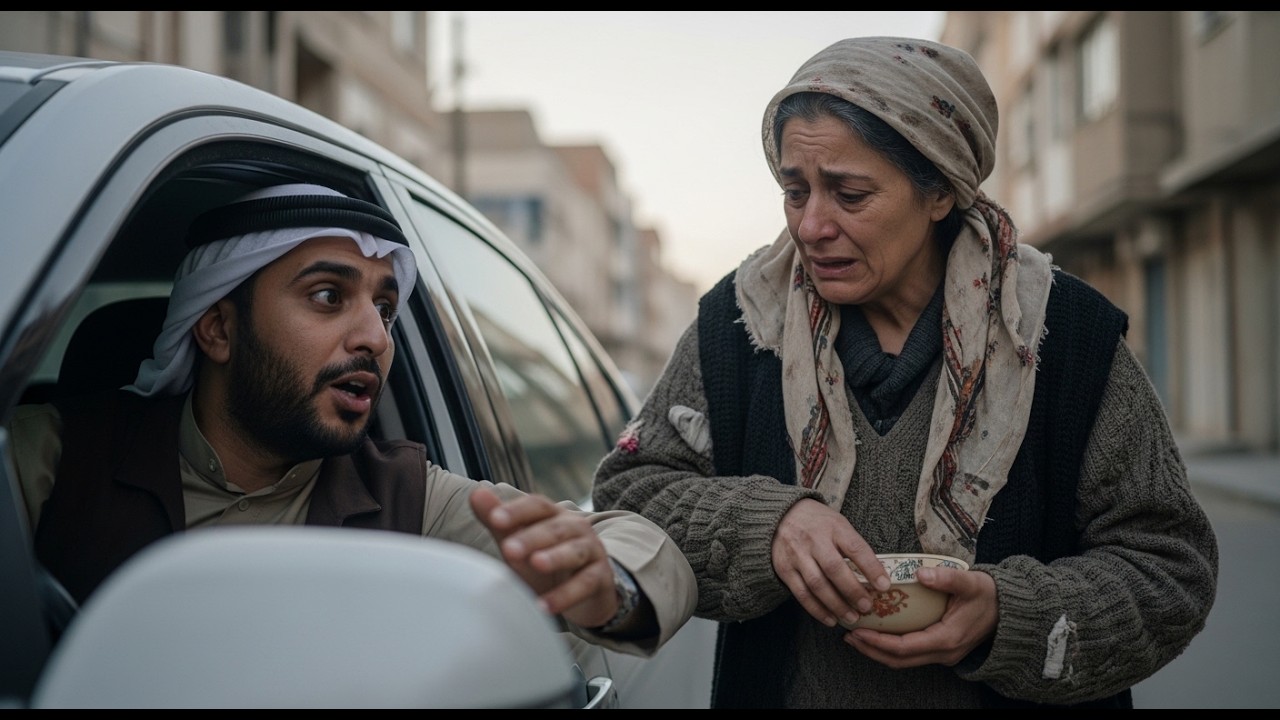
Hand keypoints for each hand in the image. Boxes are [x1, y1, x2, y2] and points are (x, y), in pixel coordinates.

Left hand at [469, 486, 617, 628]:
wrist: (586, 591)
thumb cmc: (546, 563)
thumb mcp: (520, 543)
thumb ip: (498, 521)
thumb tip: (476, 493)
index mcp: (553, 515)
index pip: (537, 506)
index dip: (517, 511)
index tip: (494, 519)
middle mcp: (576, 528)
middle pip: (555, 528)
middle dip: (532, 537)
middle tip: (509, 549)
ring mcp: (591, 551)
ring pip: (574, 551)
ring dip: (555, 557)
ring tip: (536, 564)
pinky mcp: (601, 577)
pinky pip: (584, 584)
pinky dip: (565, 596)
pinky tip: (545, 606)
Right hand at [771, 498, 891, 628]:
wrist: (781, 516)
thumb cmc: (818, 523)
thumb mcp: (838, 524)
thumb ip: (853, 546)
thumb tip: (875, 576)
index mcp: (833, 527)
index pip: (855, 548)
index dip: (871, 568)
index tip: (884, 586)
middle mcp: (814, 540)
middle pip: (834, 569)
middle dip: (852, 591)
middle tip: (866, 606)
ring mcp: (797, 555)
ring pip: (817, 584)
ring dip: (836, 605)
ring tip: (851, 617)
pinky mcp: (784, 569)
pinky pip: (801, 593)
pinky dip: (816, 609)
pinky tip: (830, 619)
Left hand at [843, 565, 997, 667]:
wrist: (1009, 610)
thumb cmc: (990, 595)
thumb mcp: (972, 583)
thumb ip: (947, 578)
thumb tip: (921, 574)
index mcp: (947, 639)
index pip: (904, 647)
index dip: (878, 641)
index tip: (858, 631)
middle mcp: (944, 653)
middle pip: (899, 659)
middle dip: (871, 650)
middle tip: (849, 636)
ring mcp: (943, 654)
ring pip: (904, 660)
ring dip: (878, 651)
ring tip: (856, 637)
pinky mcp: (941, 650)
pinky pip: (911, 654)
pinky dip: (891, 647)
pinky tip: (878, 634)